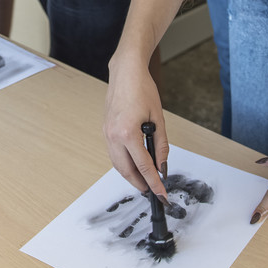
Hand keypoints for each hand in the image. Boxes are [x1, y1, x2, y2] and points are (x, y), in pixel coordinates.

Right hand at [104, 52, 169, 200]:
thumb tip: (162, 165)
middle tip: (152, 191)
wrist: (125, 73)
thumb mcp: (158, 118)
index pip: (143, 166)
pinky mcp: (105, 130)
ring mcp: (107, 133)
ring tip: (143, 181)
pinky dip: (123, 163)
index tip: (161, 194)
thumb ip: (160, 145)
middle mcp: (114, 136)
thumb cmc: (142, 89)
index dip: (154, 182)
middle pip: (126, 170)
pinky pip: (113, 154)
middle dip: (139, 183)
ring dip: (130, 175)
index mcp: (128, 133)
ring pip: (117, 164)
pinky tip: (133, 165)